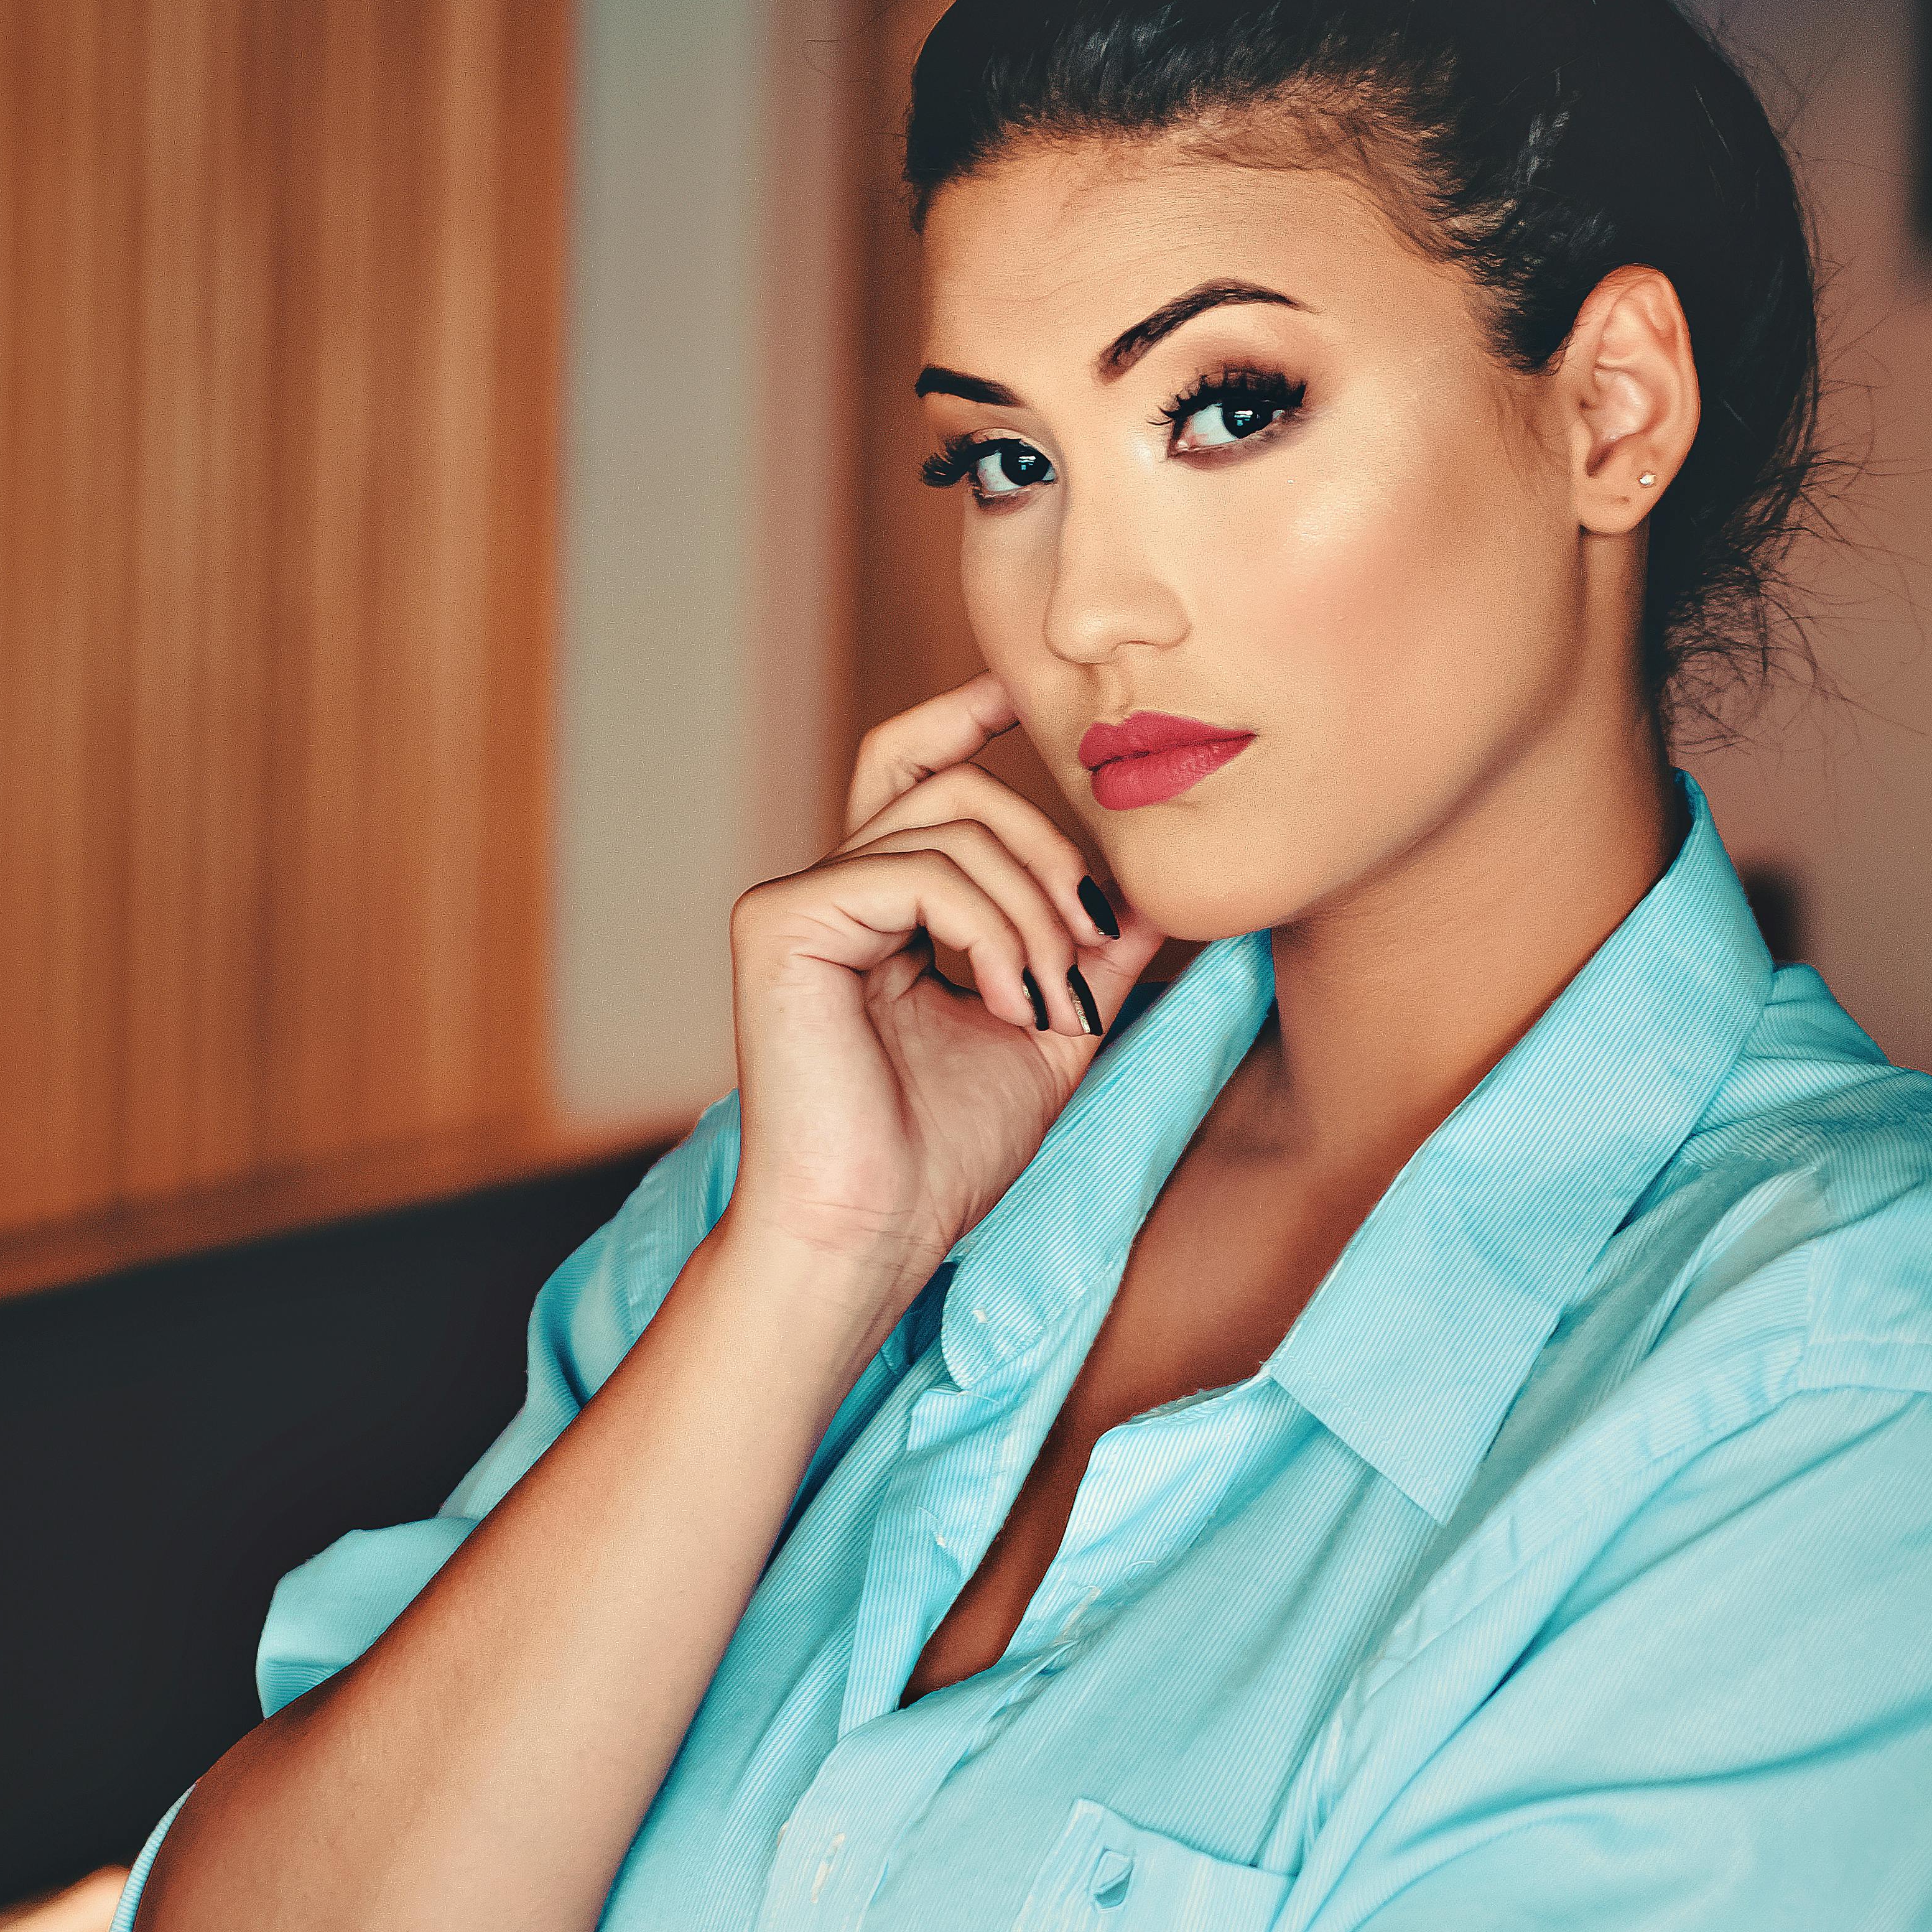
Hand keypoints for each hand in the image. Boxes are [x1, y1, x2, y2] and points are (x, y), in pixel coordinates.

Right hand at [724, 676, 1163, 1298]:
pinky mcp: (779, 920)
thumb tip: (1152, 893)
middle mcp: (828, 891)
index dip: (966, 717)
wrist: (871, 1235)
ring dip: (1034, 911)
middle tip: (1095, 942)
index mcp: (877, 909)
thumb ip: (1089, 956)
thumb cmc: (942, 1157)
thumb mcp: (1046, 1033)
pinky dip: (991, 929)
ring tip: (1053, 1001)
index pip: (915, 771)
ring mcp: (795, 900)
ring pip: (950, 826)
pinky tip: (1012, 1000)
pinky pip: (918, 871)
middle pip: (952, 784)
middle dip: (1050, 849)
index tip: (1026, 696)